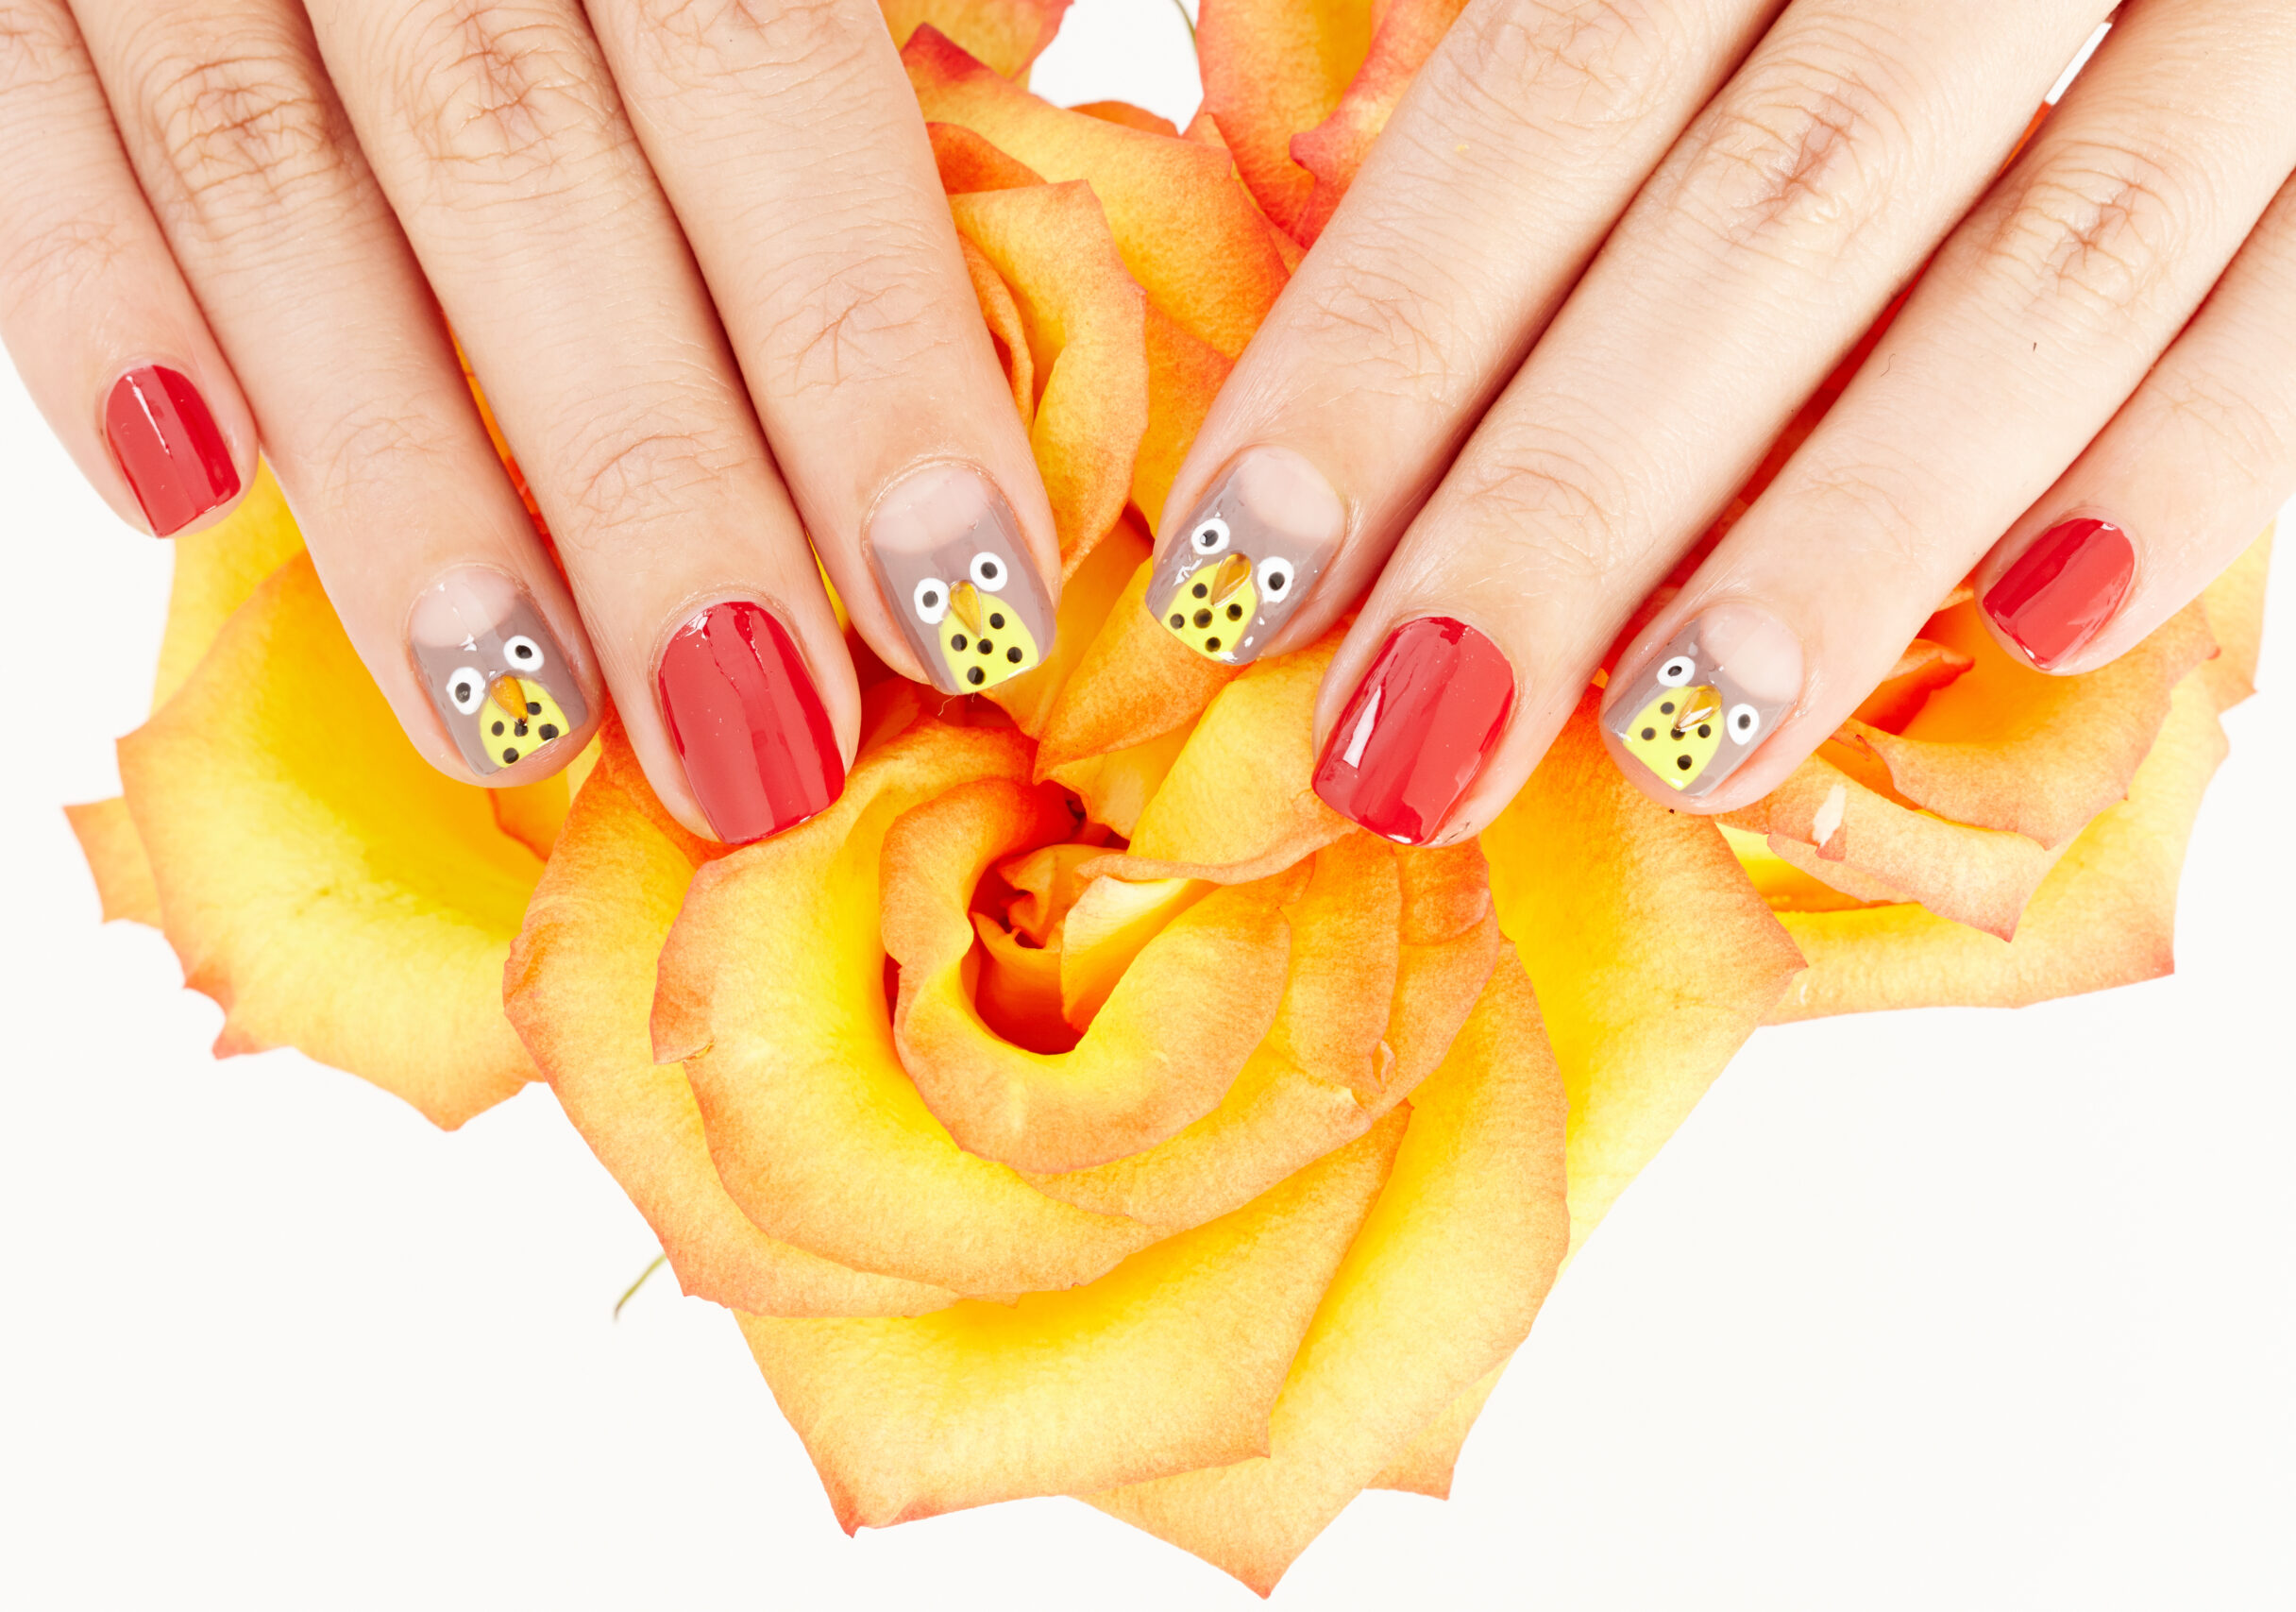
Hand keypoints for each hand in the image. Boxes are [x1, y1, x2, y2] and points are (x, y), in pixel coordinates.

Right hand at [0, 0, 1059, 842]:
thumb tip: (1028, 154)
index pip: (765, 80)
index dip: (867, 348)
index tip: (961, 595)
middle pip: (529, 169)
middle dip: (654, 485)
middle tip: (753, 743)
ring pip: (268, 172)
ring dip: (396, 476)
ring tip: (512, 716)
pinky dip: (70, 285)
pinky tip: (175, 496)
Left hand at [1152, 0, 2294, 843]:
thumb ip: (1545, 54)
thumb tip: (1336, 277)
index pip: (1549, 95)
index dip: (1387, 345)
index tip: (1239, 575)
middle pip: (1769, 211)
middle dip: (1573, 498)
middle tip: (1413, 737)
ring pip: (2053, 260)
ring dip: (1855, 528)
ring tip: (1680, 746)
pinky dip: (2194, 460)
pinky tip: (2042, 630)